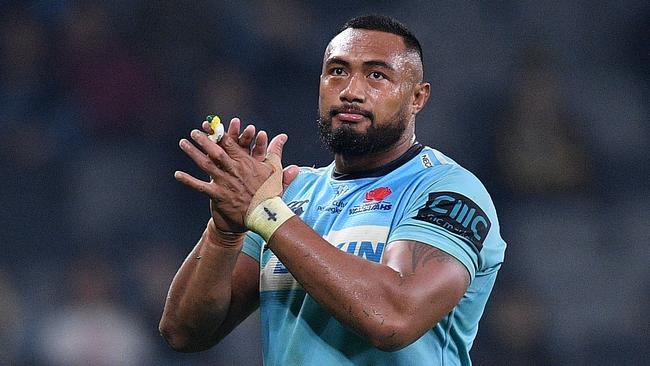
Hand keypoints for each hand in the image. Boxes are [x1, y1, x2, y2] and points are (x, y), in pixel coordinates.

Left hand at [175, 119, 291, 232]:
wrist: (265, 216)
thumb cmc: (270, 193)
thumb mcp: (274, 169)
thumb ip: (275, 151)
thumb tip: (282, 136)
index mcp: (245, 162)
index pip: (229, 143)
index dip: (219, 133)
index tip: (211, 125)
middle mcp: (233, 170)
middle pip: (215, 151)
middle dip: (203, 139)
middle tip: (194, 131)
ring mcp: (224, 182)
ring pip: (205, 164)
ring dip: (193, 153)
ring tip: (183, 143)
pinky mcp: (218, 195)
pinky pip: (200, 186)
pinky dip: (188, 180)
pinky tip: (177, 174)